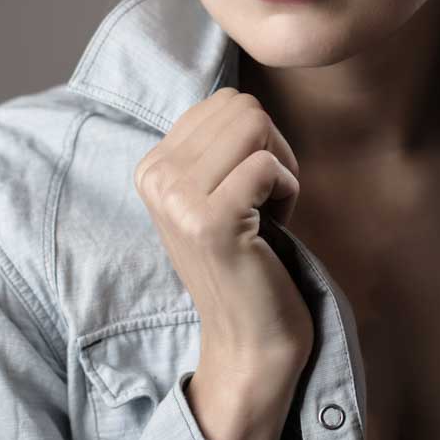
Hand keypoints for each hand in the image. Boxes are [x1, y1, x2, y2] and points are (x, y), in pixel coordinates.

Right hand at [134, 87, 313, 372]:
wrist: (248, 340)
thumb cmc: (248, 259)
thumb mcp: (214, 193)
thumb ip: (214, 146)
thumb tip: (239, 100)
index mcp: (152, 165)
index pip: (224, 101)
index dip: (257, 141)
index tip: (249, 190)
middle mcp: (155, 176)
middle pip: (242, 108)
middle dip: (272, 148)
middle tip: (264, 201)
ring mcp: (177, 199)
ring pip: (255, 126)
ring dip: (280, 168)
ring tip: (266, 212)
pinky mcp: (211, 221)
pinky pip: (268, 166)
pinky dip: (288, 191)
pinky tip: (273, 228)